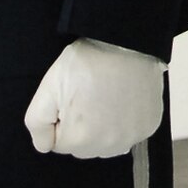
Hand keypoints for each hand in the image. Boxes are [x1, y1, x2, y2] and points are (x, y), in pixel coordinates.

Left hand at [24, 39, 164, 157]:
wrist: (127, 41)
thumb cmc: (86, 62)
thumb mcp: (48, 88)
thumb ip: (37, 125)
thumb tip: (47, 145)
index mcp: (80, 140)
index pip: (59, 143)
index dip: (61, 118)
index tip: (69, 97)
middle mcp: (108, 146)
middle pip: (84, 146)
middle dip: (81, 127)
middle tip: (87, 95)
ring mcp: (132, 137)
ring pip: (107, 142)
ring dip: (104, 128)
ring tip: (106, 98)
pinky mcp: (150, 126)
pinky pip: (130, 133)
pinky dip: (125, 121)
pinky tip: (124, 100)